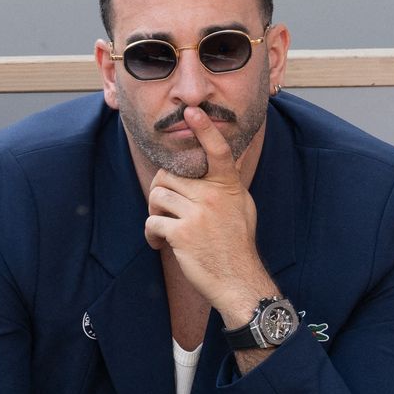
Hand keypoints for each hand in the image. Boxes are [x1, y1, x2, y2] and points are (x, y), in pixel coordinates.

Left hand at [143, 106, 273, 320]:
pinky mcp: (182, 233)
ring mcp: (198, 214)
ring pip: (157, 195)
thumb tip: (229, 158)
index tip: (193, 112)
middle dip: (160, 190)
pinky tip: (158, 243)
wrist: (238, 280)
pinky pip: (152, 221)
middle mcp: (214, 196)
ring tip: (162, 226)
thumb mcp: (243, 206)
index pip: (218, 151)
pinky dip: (151, 234)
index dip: (205, 130)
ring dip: (154, 212)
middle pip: (169, 176)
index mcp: (229, 187)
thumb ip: (229, 183)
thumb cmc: (237, 244)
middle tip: (162, 207)